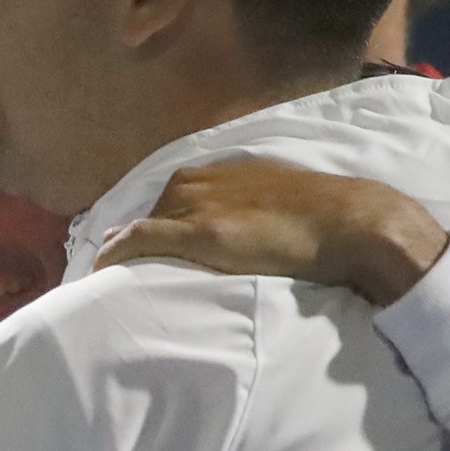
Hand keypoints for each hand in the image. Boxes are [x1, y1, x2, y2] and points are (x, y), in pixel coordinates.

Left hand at [96, 158, 449, 305]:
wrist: (347, 222)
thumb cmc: (320, 217)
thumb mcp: (274, 202)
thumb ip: (247, 210)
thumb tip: (235, 230)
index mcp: (218, 173)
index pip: (172, 198)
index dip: (158, 223)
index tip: (141, 246)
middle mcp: (198, 182)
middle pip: (153, 212)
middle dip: (138, 238)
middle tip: (124, 270)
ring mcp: (196, 206)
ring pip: (141, 226)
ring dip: (125, 250)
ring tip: (112, 278)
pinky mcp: (199, 232)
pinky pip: (140, 240)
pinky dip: (118, 254)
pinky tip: (102, 271)